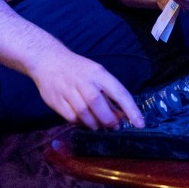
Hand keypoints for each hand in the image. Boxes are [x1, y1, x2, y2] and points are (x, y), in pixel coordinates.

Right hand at [28, 48, 144, 130]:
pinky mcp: (56, 101)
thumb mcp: (96, 74)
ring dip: (95, 125)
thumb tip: (122, 116)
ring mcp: (68, 91)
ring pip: (85, 115)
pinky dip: (81, 123)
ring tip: (100, 126)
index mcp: (98, 73)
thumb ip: (108, 94)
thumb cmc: (78, 69)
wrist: (48, 60)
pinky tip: (84, 122)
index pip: (119, 92)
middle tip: (114, 127)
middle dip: (109, 120)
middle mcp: (84, 82)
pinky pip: (72, 118)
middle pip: (99, 105)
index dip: (131, 109)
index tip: (140, 123)